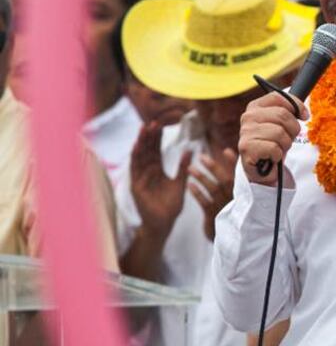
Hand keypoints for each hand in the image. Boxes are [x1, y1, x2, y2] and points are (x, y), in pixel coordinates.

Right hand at [129, 122, 190, 237]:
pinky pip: (136, 171)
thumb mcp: (180, 183)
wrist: (164, 223)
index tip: (160, 123)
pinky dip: (136, 159)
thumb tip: (190, 150)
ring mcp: (139, 179)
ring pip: (139, 157)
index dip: (157, 137)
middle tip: (152, 122)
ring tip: (143, 130)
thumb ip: (183, 167)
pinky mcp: (136, 187)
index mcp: (156, 170)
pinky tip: (138, 148)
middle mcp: (146, 172)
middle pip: (146, 150)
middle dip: (148, 136)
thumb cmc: (171, 205)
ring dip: (141, 143)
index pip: (155, 150)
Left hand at [187, 150, 236, 240]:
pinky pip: (205, 202)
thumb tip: (237, 163)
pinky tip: (189, 185)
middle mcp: (237, 200)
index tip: (226, 151)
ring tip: (190, 169)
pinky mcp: (215, 217)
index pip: (241, 176)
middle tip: (201, 157)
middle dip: (214, 168)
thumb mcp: (242, 200)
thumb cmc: (237, 215)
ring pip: (213, 190)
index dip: (234, 163)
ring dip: (201, 178)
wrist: (234, 241)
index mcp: (245, 194)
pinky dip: (197, 193)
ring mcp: (226, 208)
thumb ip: (242, 183)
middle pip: (226, 180)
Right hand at [238, 92, 305, 186]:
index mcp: (256, 106)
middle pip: (282, 115)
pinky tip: (272, 157)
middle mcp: (248, 117)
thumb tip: (304, 113)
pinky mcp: (246, 148)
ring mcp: (245, 132)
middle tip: (286, 139)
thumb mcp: (282, 124)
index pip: (279, 97)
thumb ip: (290, 112)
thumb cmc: (274, 143)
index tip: (304, 116)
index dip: (296, 106)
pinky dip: (278, 155)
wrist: (262, 169)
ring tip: (277, 148)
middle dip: (292, 130)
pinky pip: (274, 148)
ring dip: (285, 144)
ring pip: (280, 133)